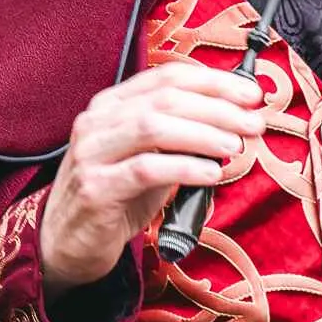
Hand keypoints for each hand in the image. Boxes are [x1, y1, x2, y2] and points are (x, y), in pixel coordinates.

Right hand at [39, 63, 266, 297]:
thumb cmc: (119, 196)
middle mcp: (98, 121)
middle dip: (218, 108)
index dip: (215, 82)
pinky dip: (184, 167)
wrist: (68, 244)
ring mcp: (91, 153)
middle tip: (253, 123)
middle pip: (165, 99)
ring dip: (203, 134)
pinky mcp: (94, 188)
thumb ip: (183, 135)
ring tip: (235, 146)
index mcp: (112, 104)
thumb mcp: (152, 156)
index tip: (251, 94)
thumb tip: (237, 118)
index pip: (168, 76)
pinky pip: (145, 169)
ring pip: (153, 127)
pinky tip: (211, 174)